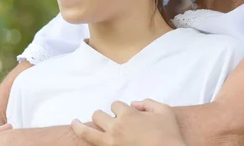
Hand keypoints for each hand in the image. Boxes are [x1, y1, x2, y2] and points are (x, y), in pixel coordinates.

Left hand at [71, 99, 185, 145]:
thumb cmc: (169, 135)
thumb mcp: (165, 111)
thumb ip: (149, 103)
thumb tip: (135, 104)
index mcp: (128, 114)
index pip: (115, 105)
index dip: (120, 109)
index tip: (127, 115)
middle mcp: (116, 127)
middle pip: (98, 115)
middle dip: (102, 116)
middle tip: (105, 120)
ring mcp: (111, 143)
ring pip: (87, 132)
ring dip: (79, 126)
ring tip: (74, 123)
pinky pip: (94, 145)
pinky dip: (87, 140)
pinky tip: (82, 136)